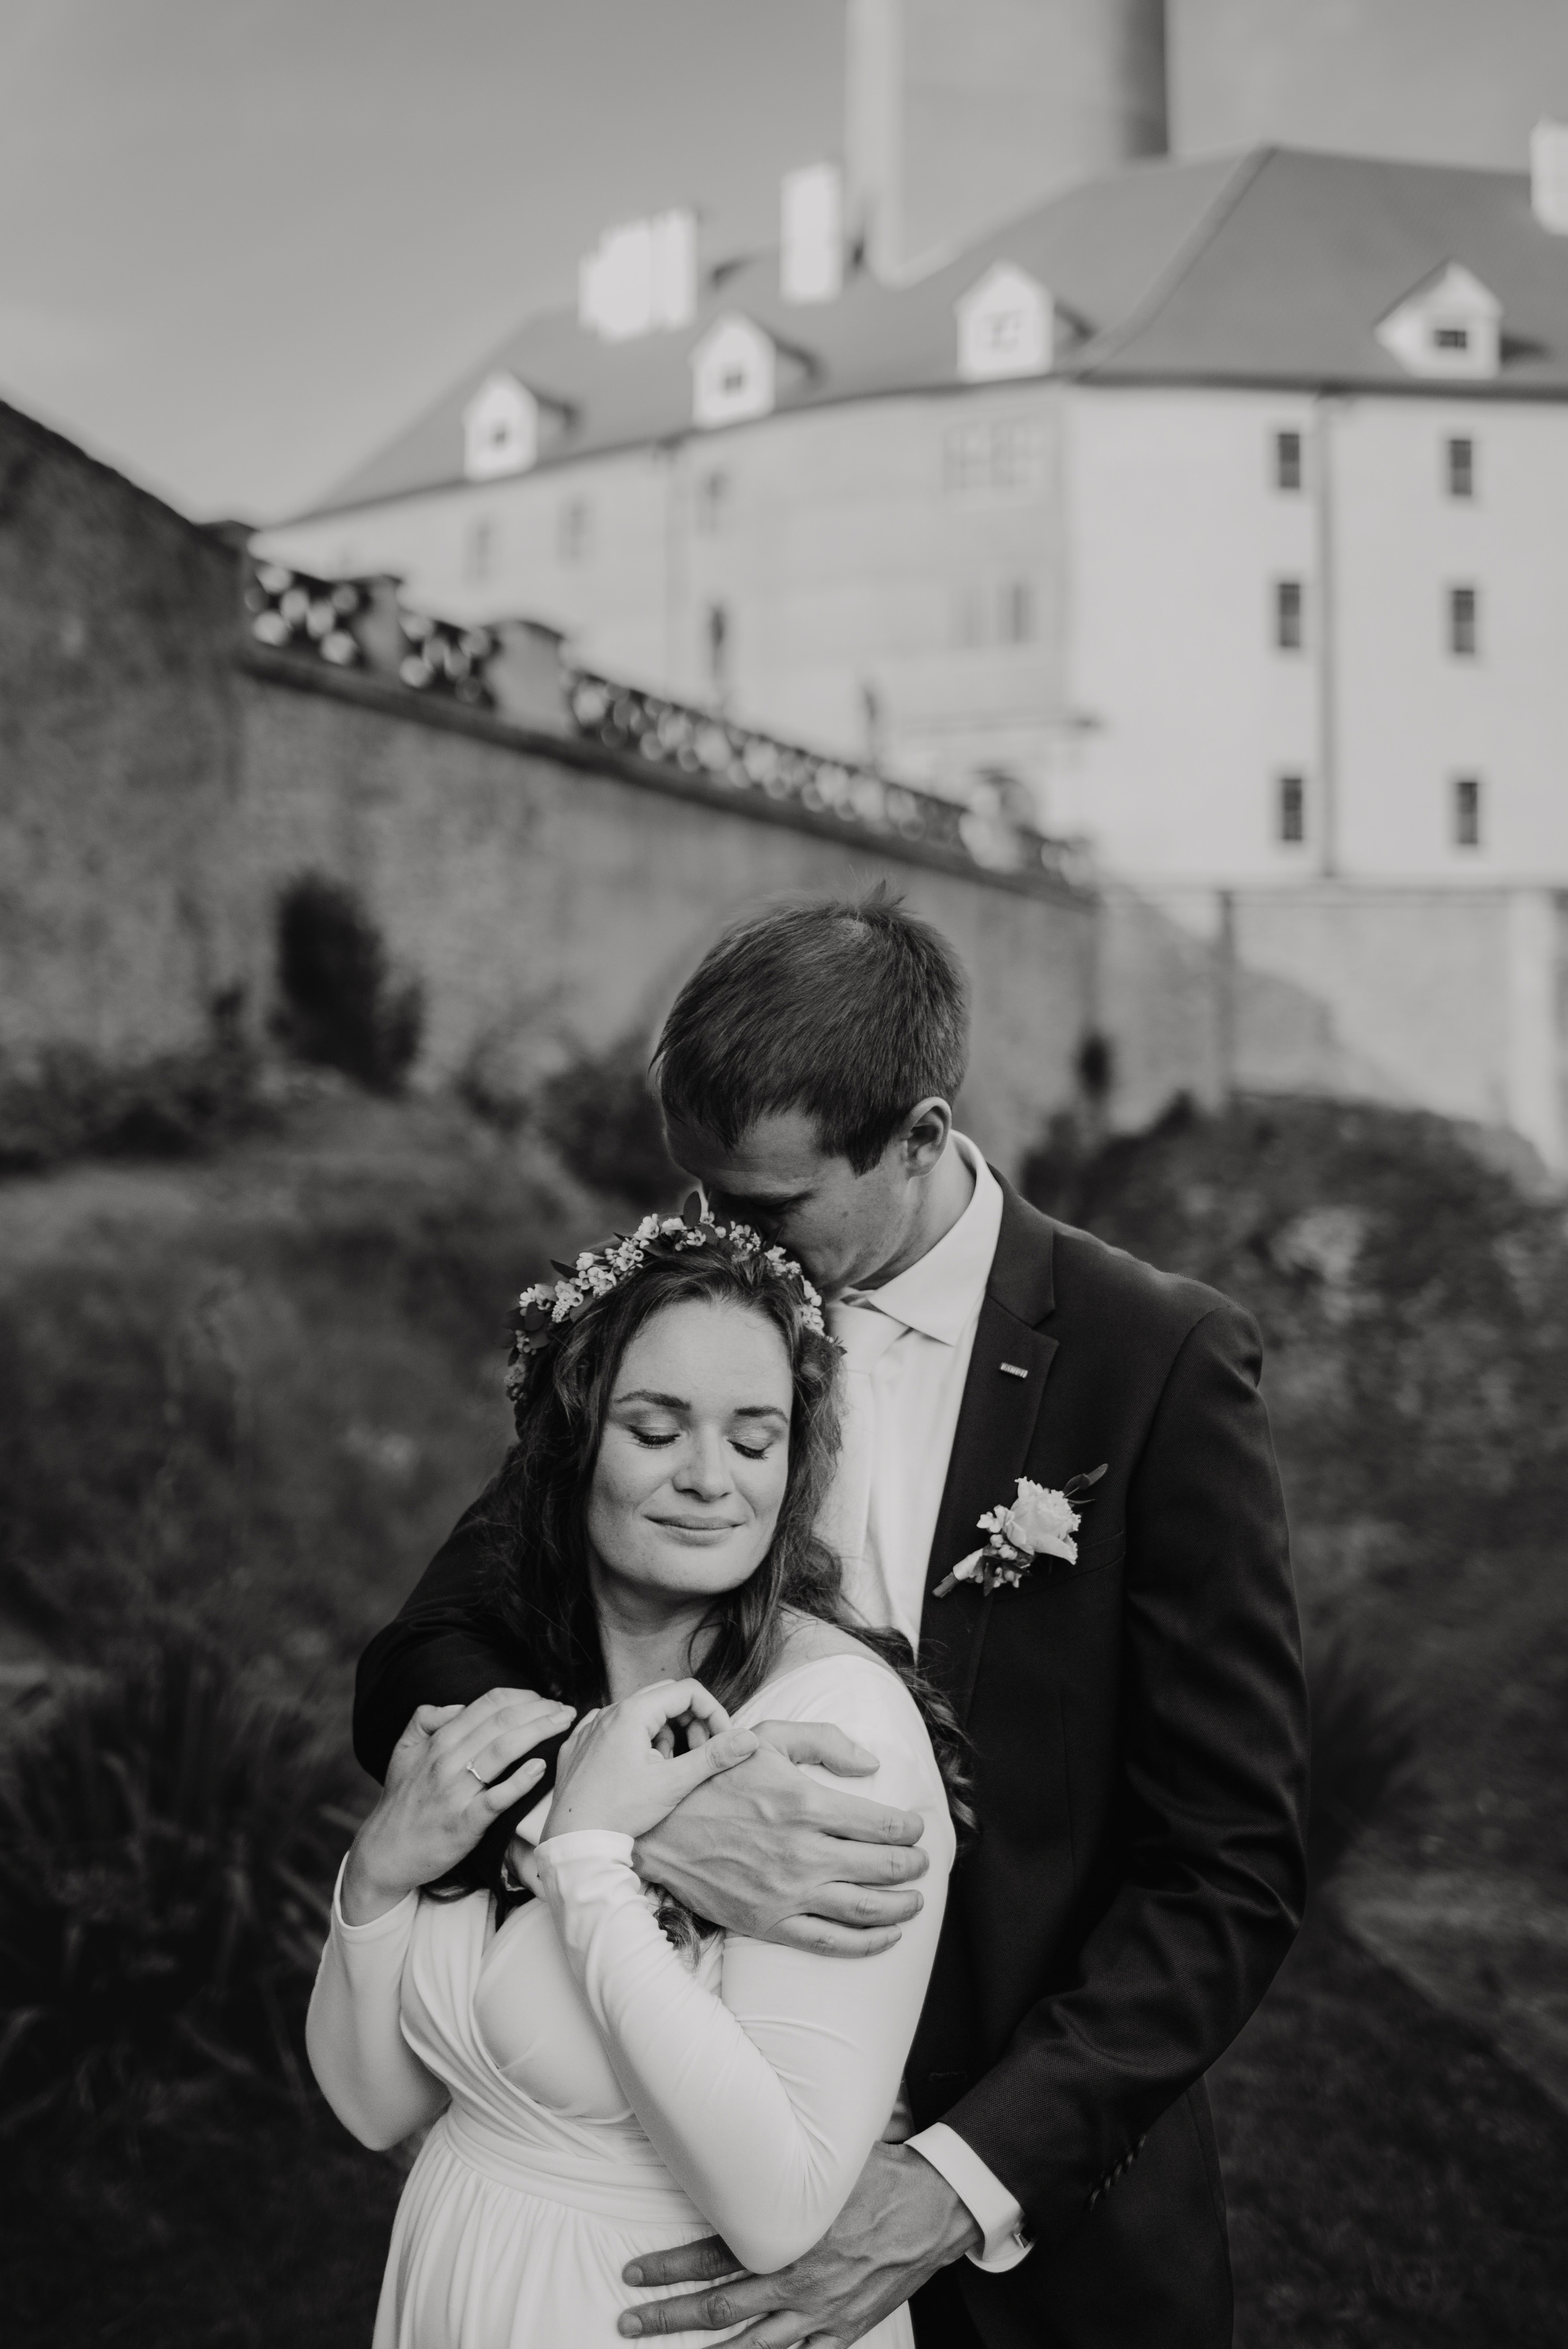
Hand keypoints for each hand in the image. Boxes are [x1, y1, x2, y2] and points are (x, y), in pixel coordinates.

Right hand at [341, 1687, 573, 1922]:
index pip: (488, 1704)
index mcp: (438, 1740)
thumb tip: (458, 1705)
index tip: (545, 1699)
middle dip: (540, 1710)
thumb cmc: (402, 1801)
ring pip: (503, 1750)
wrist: (386, 1853)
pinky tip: (542, 1767)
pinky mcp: (465, 1822)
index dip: (522, 1696)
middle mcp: (447, 1760)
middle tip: (566, 1709)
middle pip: (502, 1722)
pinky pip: (496, 1798)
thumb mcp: (403, 1750)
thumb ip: (425, 1719)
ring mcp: (456, 1791)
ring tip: (564, 1726)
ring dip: (539, 1732)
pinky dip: (520, 1781)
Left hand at [543, 1679, 758, 1841]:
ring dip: (662, 1735)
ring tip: (664, 1769)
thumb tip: (750, 1739)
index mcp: (633, 1713)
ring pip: (640, 1715)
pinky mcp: (578, 1745)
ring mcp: (589, 1727)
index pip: (688, 1691)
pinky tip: (637, 1770)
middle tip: (697, 1755)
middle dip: (690, 1723)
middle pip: (664, 1698)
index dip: (713, 1712)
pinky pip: (614, 1730)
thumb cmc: (622, 1810)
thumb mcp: (674, 1783)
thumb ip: (713, 1757)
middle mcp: (609, 1711)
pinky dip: (634, 1743)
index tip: (722, 1742)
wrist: (574, 1840)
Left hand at [618, 2141, 980, 2341]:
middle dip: (668, 2317)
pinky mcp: (843, 2331)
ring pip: (751, 2346)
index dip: (667, 2269)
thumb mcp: (826, 2162)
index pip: (711, 2258)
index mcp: (787, 2237)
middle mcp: (796, 2282)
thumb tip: (737, 2136)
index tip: (633, 2275)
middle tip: (629, 2322)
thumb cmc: (880, 2176)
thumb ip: (782, 2164)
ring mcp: (819, 2314)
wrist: (935, 2210)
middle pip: (718, 2308)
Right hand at [633, 1724, 928, 1955]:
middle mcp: (802, 1851)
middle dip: (912, 1866)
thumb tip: (871, 1763)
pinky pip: (830, 1941)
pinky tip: (889, 1935)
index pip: (881, 1823)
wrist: (658, 1829)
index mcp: (805, 1802)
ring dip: (901, 1906)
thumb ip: (824, 1740)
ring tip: (915, 1900)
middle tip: (922, 1863)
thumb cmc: (715, 1777)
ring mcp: (787, 1892)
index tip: (916, 1828)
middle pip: (882, 1866)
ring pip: (864, 1908)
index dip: (909, 1829)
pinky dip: (868, 1943)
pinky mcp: (769, 1922)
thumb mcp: (766, 1738)